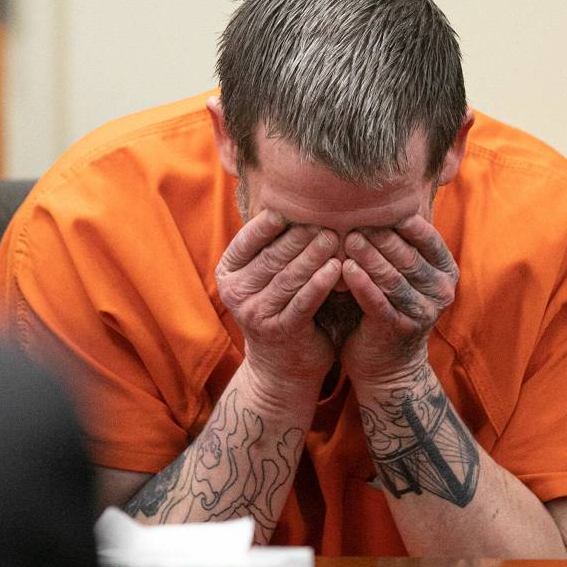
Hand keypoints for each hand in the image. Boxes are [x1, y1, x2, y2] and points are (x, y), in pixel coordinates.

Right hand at [215, 210, 340, 400]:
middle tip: (325, 219)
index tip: (293, 205)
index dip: (269, 222)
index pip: (247, 240)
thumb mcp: (266, 277)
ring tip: (334, 237)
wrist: (282, 366)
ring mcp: (256, 314)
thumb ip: (273, 247)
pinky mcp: (280, 330)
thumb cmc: (279, 308)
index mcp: (229, 273)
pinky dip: (320, 284)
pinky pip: (303, 302)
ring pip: (289, 277)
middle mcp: (236, 293)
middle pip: (272, 257)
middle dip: (300, 236)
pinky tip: (337, 269)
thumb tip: (293, 201)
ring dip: (313, 255)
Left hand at [340, 215, 457, 387]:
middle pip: (409, 257)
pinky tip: (346, 269)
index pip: (429, 240)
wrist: (386, 364)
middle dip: (383, 236)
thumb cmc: (388, 305)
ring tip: (349, 238)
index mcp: (445, 271)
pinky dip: (363, 285)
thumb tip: (378, 196)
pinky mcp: (400, 330)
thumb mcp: (401, 273)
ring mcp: (423, 312)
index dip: (406, 222)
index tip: (381, 201)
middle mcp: (440, 291)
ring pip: (394, 278)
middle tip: (357, 218)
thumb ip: (397, 243)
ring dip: (370, 257)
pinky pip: (379, 303)